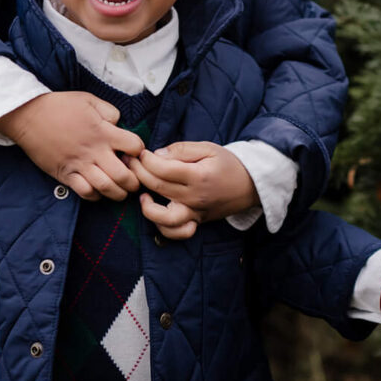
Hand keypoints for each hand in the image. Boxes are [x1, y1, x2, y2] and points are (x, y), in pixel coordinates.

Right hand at [0, 91, 144, 200]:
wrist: (29, 115)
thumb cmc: (60, 106)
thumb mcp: (89, 99)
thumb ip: (110, 111)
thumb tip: (120, 124)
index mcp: (103, 132)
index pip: (135, 147)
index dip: (139, 151)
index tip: (135, 152)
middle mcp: (94, 151)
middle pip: (124, 176)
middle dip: (134, 182)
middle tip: (134, 180)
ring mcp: (79, 165)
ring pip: (106, 188)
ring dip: (118, 193)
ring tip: (120, 190)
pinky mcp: (65, 174)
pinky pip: (85, 192)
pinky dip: (95, 195)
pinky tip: (98, 190)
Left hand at [129, 142, 259, 236]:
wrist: (251, 185)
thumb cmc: (228, 163)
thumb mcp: (208, 148)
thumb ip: (181, 150)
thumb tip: (157, 154)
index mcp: (198, 176)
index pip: (162, 168)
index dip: (146, 159)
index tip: (140, 152)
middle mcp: (195, 197)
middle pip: (157, 186)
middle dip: (138, 172)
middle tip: (129, 162)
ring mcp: (195, 212)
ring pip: (163, 218)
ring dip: (147, 207)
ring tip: (142, 193)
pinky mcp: (196, 221)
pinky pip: (176, 232)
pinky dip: (163, 227)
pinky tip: (156, 210)